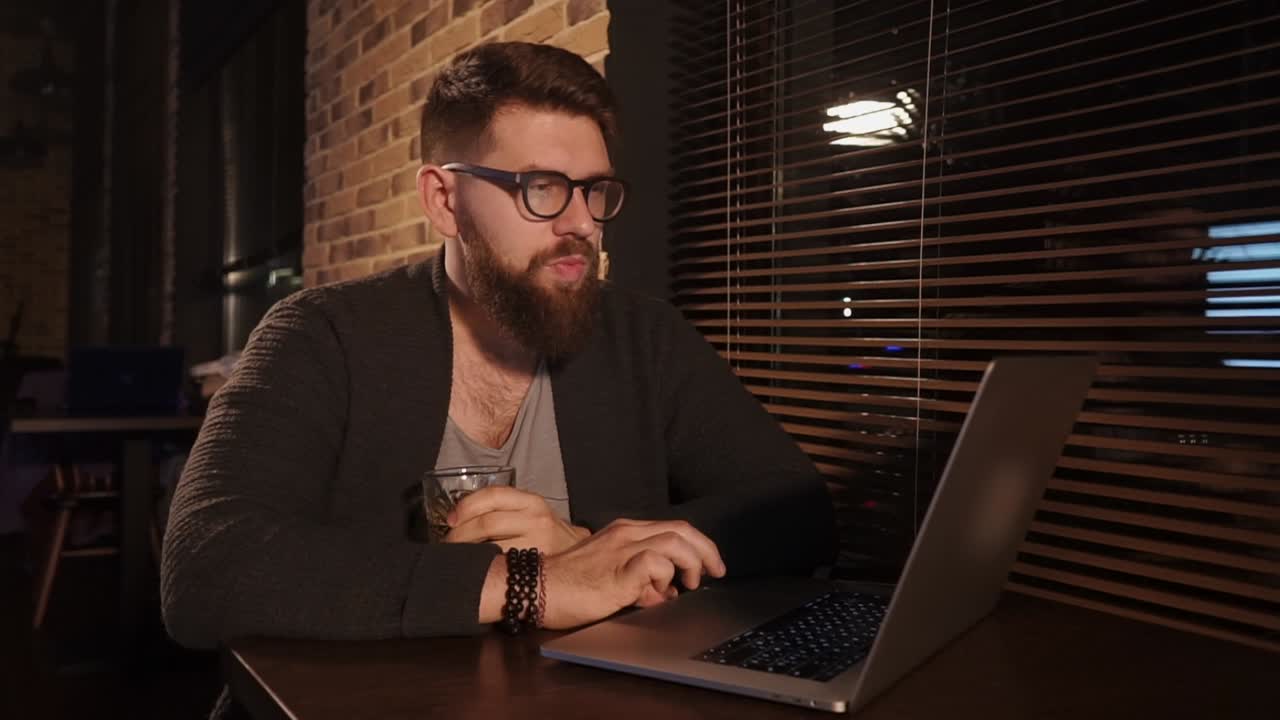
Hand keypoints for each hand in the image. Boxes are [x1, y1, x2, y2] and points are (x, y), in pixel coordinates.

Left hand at [444, 486, 589, 554]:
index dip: (466, 506)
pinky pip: (500, 567)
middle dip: (459, 535)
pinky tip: (475, 570)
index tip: (450, 520)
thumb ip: (503, 509)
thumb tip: (458, 517)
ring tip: (457, 557)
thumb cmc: (545, 532)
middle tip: (448, 544)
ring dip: (466, 553)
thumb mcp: (530, 512)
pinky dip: (482, 568)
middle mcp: (536, 520)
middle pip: (487, 524)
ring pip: (490, 548)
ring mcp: (537, 546)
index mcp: (531, 502)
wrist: (578, 555)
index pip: (492, 495)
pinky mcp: (535, 568)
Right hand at [538, 518, 726, 628]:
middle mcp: (626, 534)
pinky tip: (656, 595)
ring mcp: (622, 549)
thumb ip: (640, 579)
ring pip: (674, 542)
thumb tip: (666, 592)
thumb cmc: (568, 585)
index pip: (673, 528)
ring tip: (690, 585)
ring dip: (690, 564)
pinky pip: (655, 564)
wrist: (536, 588)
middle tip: (716, 572)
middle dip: (706, 550)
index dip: (698, 546)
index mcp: (624, 531)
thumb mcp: (611, 576)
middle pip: (682, 529)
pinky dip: (664, 578)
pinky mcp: (617, 570)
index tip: (709, 565)